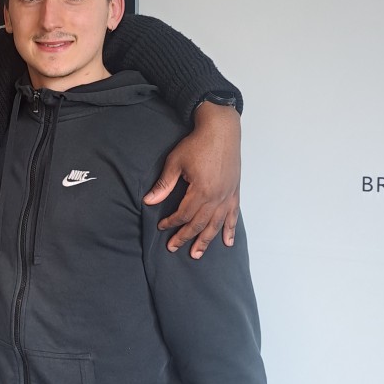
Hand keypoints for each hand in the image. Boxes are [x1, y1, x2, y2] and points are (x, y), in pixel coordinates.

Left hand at [143, 103, 240, 257]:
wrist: (221, 130)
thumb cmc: (197, 144)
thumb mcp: (175, 162)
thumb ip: (163, 185)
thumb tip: (149, 202)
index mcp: (201, 191)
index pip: (184, 214)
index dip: (172, 222)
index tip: (162, 227)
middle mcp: (217, 197)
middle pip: (199, 224)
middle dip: (185, 237)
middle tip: (174, 248)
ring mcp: (228, 195)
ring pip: (216, 224)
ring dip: (206, 240)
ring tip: (197, 253)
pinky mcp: (234, 191)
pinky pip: (233, 215)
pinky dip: (229, 229)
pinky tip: (227, 241)